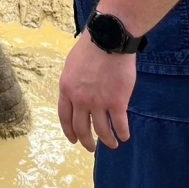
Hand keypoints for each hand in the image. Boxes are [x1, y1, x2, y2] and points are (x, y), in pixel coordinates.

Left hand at [57, 31, 136, 151]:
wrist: (108, 40)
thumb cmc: (90, 47)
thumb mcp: (72, 65)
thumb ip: (73, 83)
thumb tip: (76, 95)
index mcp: (66, 88)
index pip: (64, 116)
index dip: (69, 131)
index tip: (74, 140)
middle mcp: (80, 99)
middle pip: (81, 128)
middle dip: (86, 141)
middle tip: (91, 148)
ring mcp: (98, 102)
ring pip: (102, 130)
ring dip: (107, 140)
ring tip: (111, 144)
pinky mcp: (117, 102)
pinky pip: (120, 125)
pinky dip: (122, 133)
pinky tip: (124, 136)